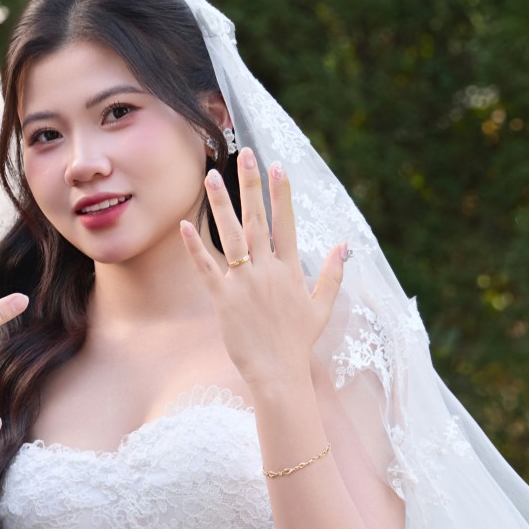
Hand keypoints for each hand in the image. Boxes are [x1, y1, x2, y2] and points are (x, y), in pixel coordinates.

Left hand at [180, 150, 347, 392]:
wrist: (279, 374)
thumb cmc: (299, 343)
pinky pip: (207, 267)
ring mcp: (245, 282)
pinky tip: (183, 226)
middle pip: (258, 219)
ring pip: (231, 235)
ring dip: (220, 205)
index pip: (286, 222)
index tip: (278, 165)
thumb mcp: (322, 307)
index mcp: (291, 269)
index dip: (281, 193)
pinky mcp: (224, 299)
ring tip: (210, 177)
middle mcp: (268, 270)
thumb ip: (333, 275)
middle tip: (244, 154)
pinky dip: (195, 247)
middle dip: (252, 184)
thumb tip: (345, 246)